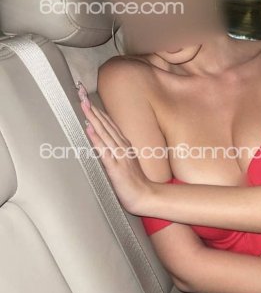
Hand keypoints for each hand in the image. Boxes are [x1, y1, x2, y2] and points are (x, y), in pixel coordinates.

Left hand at [77, 81, 151, 213]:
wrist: (146, 196)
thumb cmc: (135, 183)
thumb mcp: (127, 162)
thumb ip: (117, 151)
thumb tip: (103, 142)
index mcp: (124, 146)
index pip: (110, 125)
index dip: (99, 111)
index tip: (88, 100)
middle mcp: (122, 148)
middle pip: (106, 125)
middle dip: (93, 110)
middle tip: (82, 95)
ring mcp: (119, 157)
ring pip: (105, 134)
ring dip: (93, 119)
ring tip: (84, 106)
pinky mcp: (116, 168)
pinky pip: (104, 151)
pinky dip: (96, 139)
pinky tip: (89, 130)